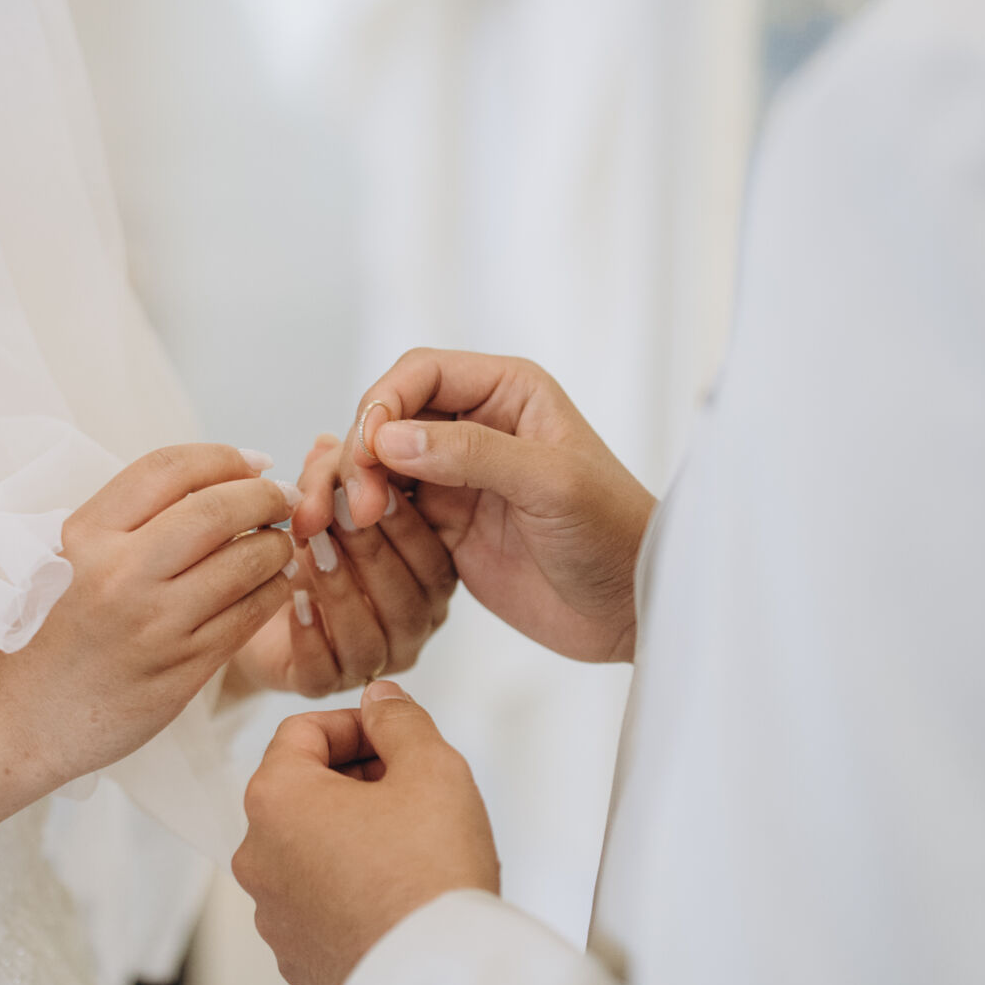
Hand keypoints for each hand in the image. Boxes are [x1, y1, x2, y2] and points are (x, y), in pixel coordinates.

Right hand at [0, 444, 297, 794]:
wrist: (14, 724)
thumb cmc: (43, 635)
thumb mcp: (64, 559)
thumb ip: (127, 522)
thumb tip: (214, 483)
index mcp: (85, 536)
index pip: (170, 469)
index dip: (224, 457)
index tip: (253, 463)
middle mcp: (121, 574)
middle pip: (219, 509)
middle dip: (266, 495)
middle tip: (284, 497)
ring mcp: (156, 625)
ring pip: (247, 562)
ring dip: (277, 544)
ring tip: (281, 542)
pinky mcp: (182, 671)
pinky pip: (249, 616)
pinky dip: (273, 591)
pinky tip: (273, 584)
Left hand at [229, 434, 458, 695]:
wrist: (248, 592)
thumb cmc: (304, 540)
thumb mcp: (323, 497)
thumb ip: (336, 474)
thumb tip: (329, 442)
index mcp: (426, 583)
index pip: (434, 561)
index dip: (406, 524)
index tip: (372, 487)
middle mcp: (410, 627)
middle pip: (408, 601)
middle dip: (373, 551)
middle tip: (339, 512)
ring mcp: (370, 662)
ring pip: (371, 638)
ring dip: (342, 588)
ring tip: (311, 549)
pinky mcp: (321, 685)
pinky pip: (325, 671)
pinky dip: (309, 634)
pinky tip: (294, 598)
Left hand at [233, 681, 498, 984]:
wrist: (441, 976)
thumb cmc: (433, 869)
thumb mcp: (431, 766)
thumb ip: (399, 718)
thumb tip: (378, 699)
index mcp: (275, 799)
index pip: (303, 731)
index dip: (357, 725)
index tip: (398, 739)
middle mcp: (257, 855)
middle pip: (302, 791)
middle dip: (356, 780)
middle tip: (413, 790)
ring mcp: (271, 913)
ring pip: (308, 849)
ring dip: (351, 834)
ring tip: (411, 845)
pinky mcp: (296, 957)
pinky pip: (316, 903)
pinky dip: (348, 888)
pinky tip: (396, 892)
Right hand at [294, 350, 653, 662]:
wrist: (632, 611)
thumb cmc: (615, 535)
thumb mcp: (551, 484)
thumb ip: (473, 453)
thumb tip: (390, 438)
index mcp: (508, 392)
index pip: (420, 373)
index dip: (383, 404)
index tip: (367, 450)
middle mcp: (477, 425)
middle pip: (388, 417)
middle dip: (362, 451)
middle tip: (359, 503)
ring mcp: (457, 477)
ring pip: (379, 465)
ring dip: (355, 488)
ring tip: (352, 523)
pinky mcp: (445, 526)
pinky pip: (388, 512)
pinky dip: (365, 522)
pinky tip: (355, 541)